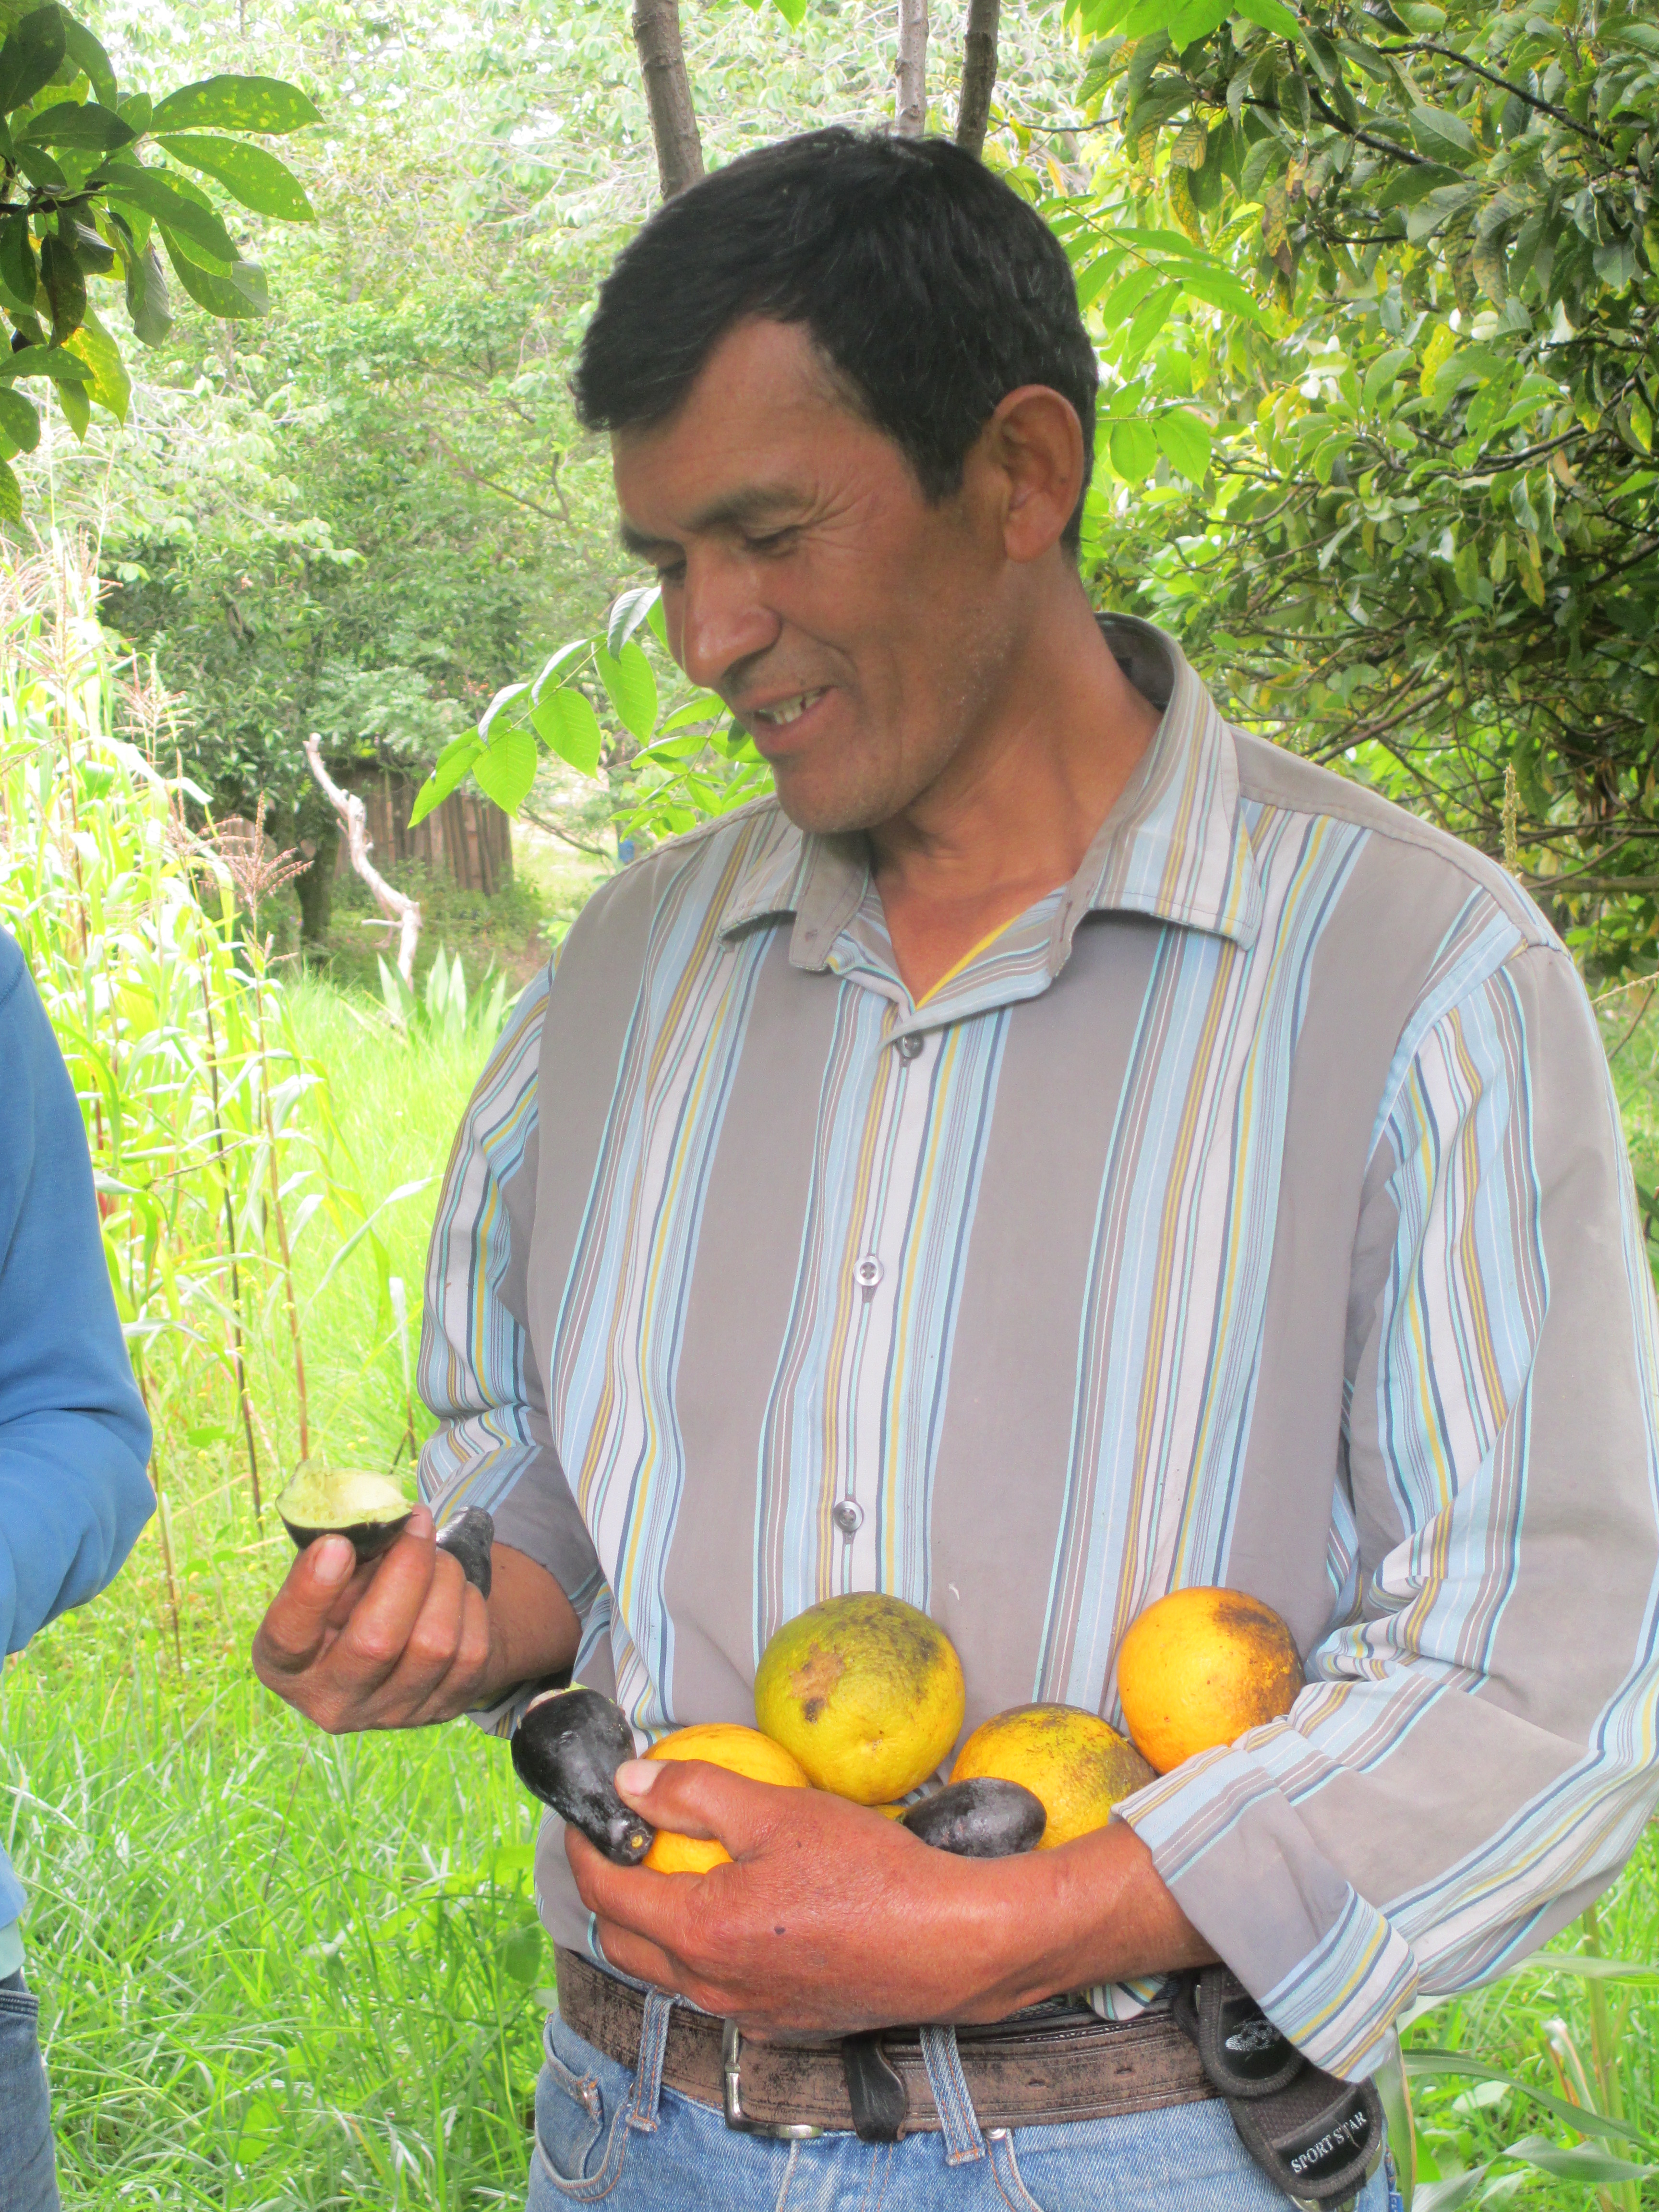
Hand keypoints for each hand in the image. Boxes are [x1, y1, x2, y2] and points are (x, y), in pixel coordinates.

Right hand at [252, 1503, 492, 1731]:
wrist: (401, 1641)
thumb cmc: (352, 1597)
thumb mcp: (328, 1577)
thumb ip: (338, 1552)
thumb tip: (375, 1519)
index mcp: (287, 1666)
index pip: (289, 1637)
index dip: (311, 1592)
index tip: (337, 1544)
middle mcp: (334, 1701)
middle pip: (376, 1643)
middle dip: (406, 1568)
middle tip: (416, 1521)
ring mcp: (391, 1714)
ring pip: (434, 1644)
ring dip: (445, 1579)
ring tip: (438, 1555)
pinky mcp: (441, 1710)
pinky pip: (471, 1653)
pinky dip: (469, 1606)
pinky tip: (454, 1590)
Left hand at [566, 1756, 1213, 2035]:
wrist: (949, 1943)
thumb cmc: (869, 1873)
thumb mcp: (776, 1811)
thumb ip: (695, 1792)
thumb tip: (631, 1781)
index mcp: (700, 1934)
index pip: (607, 1894)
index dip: (586, 1848)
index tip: (588, 1813)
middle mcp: (712, 1988)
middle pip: (626, 1942)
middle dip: (610, 1890)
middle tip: (625, 1839)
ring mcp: (747, 2013)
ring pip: (670, 1971)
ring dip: (656, 1922)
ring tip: (678, 1867)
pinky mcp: (782, 2021)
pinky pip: (717, 1988)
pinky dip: (703, 1949)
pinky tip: (739, 1908)